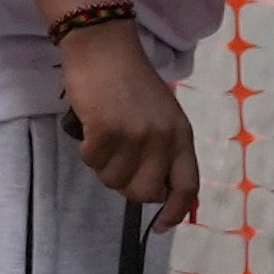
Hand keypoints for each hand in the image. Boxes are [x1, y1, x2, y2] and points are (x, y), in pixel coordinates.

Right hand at [58, 20, 198, 227]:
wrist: (103, 47)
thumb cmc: (129, 80)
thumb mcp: (160, 115)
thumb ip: (163, 148)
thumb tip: (152, 189)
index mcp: (182, 135)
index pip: (186, 186)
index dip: (174, 212)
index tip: (160, 226)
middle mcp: (163, 139)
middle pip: (144, 192)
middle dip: (125, 186)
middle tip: (114, 164)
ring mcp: (136, 136)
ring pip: (113, 179)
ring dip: (101, 165)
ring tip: (102, 138)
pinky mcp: (107, 131)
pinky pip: (92, 161)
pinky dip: (87, 150)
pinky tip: (90, 128)